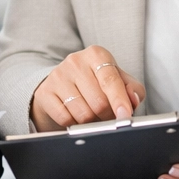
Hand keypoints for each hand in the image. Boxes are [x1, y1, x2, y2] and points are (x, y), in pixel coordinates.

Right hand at [29, 45, 145, 130]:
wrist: (61, 85)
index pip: (111, 81)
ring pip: (83, 114)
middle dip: (107, 116)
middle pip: (99, 103)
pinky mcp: (45, 92)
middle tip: (107, 115)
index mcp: (96, 54)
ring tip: (91, 114)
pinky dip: (74, 124)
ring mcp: (58, 76)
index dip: (120, 101)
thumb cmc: (95, 83)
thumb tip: (133, 99)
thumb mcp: (118, 80)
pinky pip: (65, 119)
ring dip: (91, 121)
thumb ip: (132, 89)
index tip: (125, 116)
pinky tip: (75, 115)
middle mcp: (75, 61)